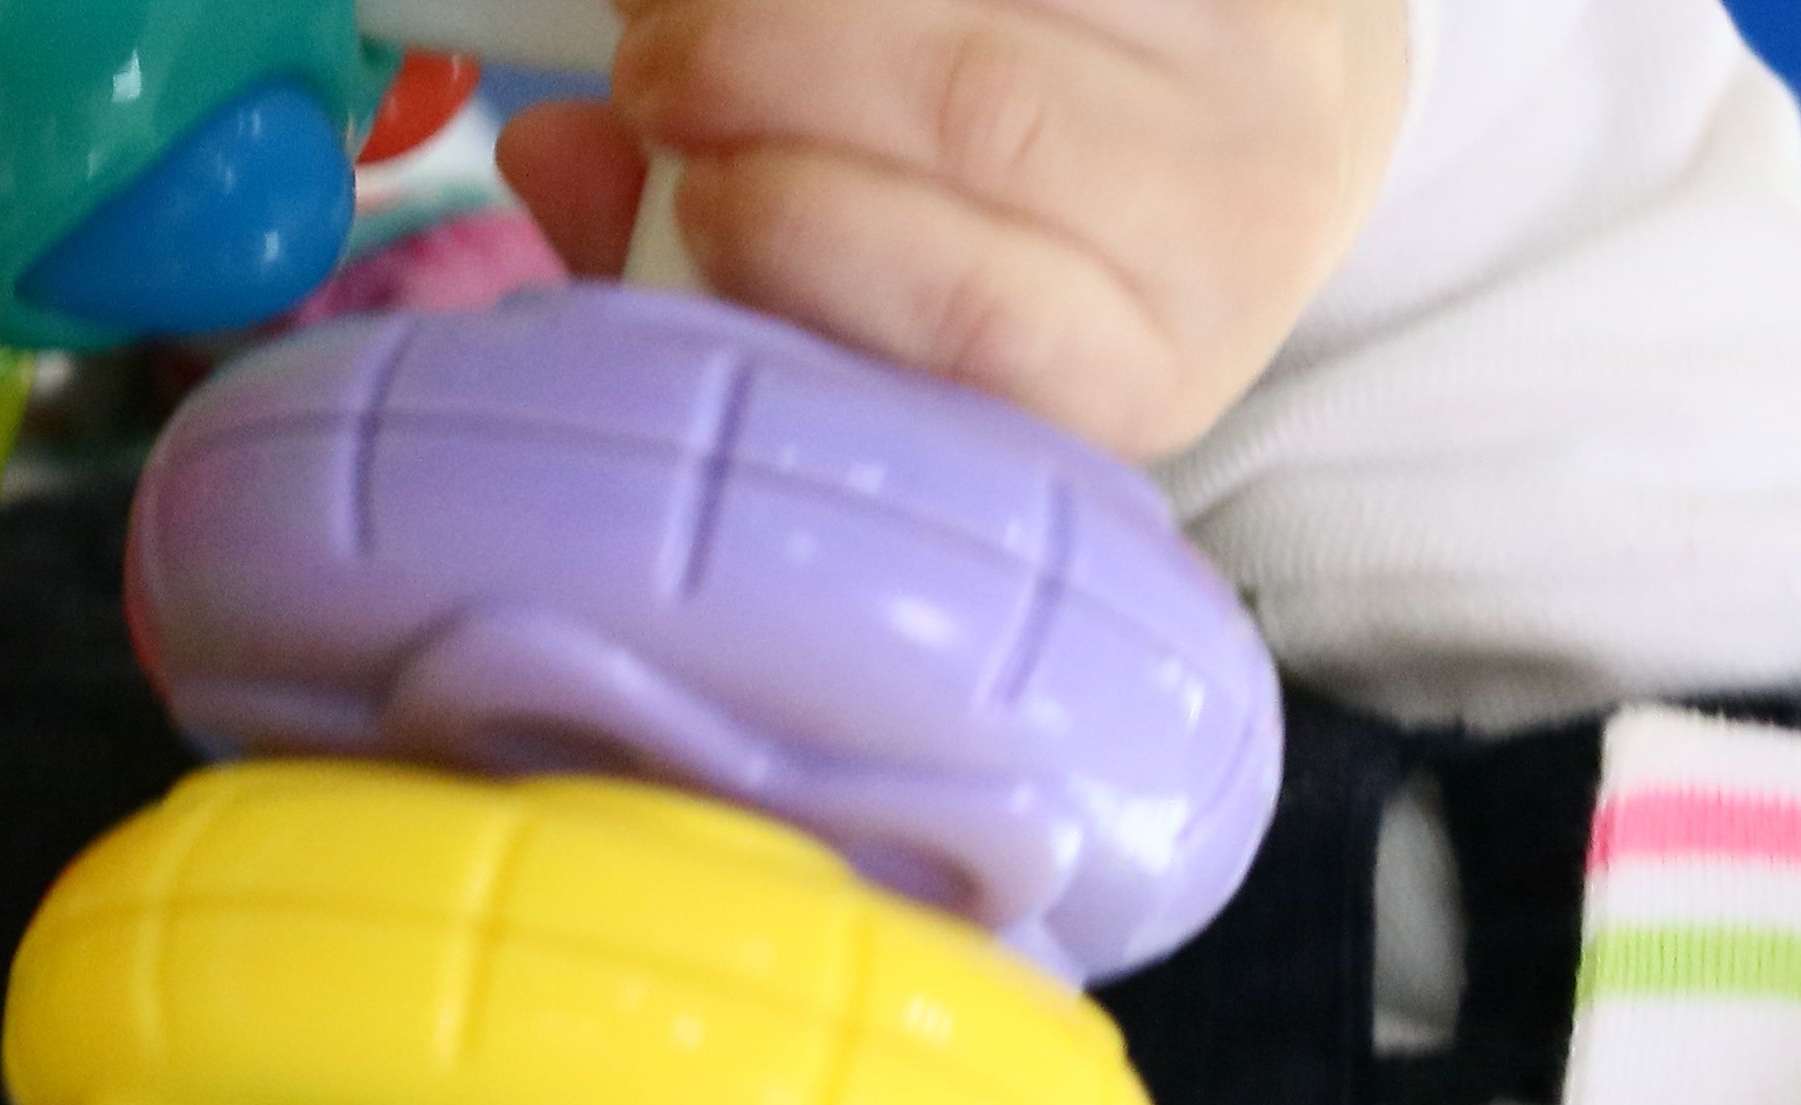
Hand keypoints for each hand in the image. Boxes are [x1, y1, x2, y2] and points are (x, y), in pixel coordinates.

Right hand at [498, 0, 1411, 460]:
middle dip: (764, 63)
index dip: (811, 236)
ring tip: (696, 0)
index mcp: (1136, 370)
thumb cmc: (1025, 229)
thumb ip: (713, 267)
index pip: (986, 312)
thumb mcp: (896, 299)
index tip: (701, 196)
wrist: (1249, 97)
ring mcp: (1245, 48)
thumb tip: (550, 153)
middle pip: (977, 104)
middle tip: (655, 64)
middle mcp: (1225, 213)